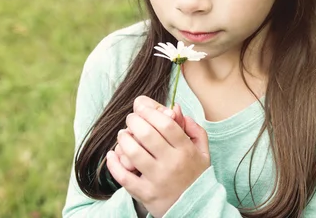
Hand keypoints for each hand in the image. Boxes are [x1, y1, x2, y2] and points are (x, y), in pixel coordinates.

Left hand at [106, 96, 209, 217]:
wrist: (197, 209)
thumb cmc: (197, 176)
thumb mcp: (203, 152)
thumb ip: (194, 129)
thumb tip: (176, 109)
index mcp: (186, 150)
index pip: (166, 123)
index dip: (151, 111)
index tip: (142, 107)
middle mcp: (172, 163)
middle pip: (148, 134)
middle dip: (134, 121)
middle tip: (131, 118)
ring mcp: (158, 179)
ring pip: (134, 153)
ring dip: (124, 139)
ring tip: (123, 135)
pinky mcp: (146, 194)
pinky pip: (124, 177)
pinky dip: (114, 164)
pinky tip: (112, 154)